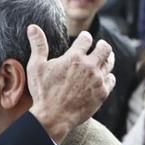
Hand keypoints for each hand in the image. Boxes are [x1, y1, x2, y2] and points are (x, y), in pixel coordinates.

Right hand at [26, 25, 114, 143]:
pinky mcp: (102, 93)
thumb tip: (33, 27)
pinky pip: (111, 79)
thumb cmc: (42, 92)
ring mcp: (98, 80)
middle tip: (100, 46)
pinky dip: (108, 76)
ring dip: (107, 59)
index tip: (84, 39)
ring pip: (110, 63)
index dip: (85, 38)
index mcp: (74, 57)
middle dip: (102, 45)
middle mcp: (89, 66)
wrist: (53, 118)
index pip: (86, 39)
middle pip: (105, 48)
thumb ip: (38, 45)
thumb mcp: (36, 67)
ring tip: (104, 58)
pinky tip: (104, 76)